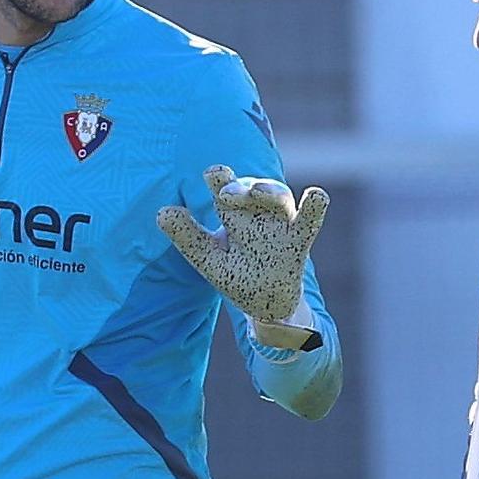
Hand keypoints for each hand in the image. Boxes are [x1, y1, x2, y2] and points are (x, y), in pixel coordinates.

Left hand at [157, 167, 328, 335]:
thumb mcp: (208, 258)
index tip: (214, 175)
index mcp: (233, 212)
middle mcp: (257, 212)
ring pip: (279, 198)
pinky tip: (316, 195)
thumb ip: (187, 236)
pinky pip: (309, 221)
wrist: (266, 303)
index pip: (225, 185)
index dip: (219, 177)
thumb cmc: (237, 274)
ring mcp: (280, 224)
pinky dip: (315, 208)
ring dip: (270, 192)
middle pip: (252, 188)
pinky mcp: (298, 241)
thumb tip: (162, 211)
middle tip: (227, 195)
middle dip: (242, 188)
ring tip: (260, 192)